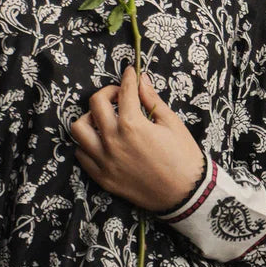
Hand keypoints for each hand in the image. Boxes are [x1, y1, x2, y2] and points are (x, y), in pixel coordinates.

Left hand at [70, 64, 205, 212]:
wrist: (186, 193)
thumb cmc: (183, 157)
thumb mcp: (172, 124)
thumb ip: (152, 100)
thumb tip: (141, 80)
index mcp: (132, 125)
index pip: (124, 91)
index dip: (129, 77)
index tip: (130, 72)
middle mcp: (112, 141)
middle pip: (95, 104)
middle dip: (107, 92)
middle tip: (119, 96)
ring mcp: (104, 161)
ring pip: (78, 129)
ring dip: (90, 118)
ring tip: (104, 120)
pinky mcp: (102, 177)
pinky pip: (82, 155)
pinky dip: (88, 144)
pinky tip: (101, 141)